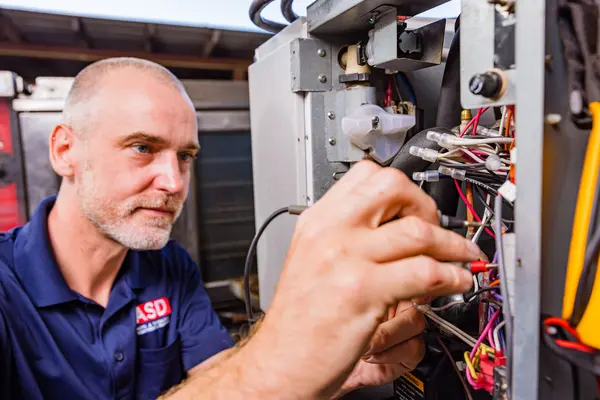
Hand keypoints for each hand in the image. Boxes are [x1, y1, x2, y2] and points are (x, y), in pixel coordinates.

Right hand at [244, 160, 478, 398]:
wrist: (281, 361)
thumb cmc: (299, 319)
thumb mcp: (314, 259)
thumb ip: (348, 236)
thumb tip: (395, 225)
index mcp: (317, 221)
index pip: (366, 174)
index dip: (401, 186)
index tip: (416, 206)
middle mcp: (330, 232)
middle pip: (392, 188)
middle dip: (427, 205)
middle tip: (437, 225)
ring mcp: (346, 258)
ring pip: (418, 231)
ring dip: (452, 244)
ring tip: (462, 258)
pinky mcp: (364, 291)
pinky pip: (424, 272)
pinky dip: (451, 276)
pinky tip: (454, 282)